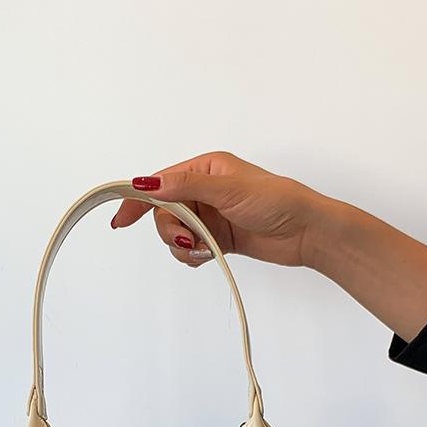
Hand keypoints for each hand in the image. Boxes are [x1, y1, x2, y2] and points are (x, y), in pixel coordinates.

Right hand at [110, 150, 426, 342]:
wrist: (306, 233)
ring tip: (204, 250)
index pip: (158, 183)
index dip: (136, 200)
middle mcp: (202, 190)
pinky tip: (207, 257)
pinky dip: (192, 257)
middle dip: (170, 230)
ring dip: (182, 246)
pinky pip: (189, 250)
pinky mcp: (216, 238)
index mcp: (203, 169)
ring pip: (174, 234)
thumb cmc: (277, 202)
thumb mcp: (227, 190)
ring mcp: (209, 216)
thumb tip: (147, 183)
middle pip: (162, 213)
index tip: (119, 221)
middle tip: (189, 241)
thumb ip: (185, 187)